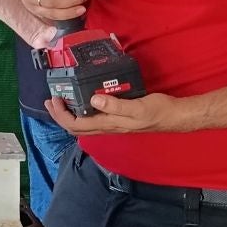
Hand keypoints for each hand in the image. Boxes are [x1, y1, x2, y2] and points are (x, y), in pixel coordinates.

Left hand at [46, 91, 192, 134]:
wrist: (174, 116)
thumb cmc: (158, 111)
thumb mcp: (138, 106)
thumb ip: (116, 105)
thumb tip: (93, 99)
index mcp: (109, 124)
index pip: (76, 124)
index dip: (61, 115)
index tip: (55, 99)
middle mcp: (108, 127)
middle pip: (76, 128)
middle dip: (60, 116)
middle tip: (52, 100)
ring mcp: (112, 124)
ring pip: (84, 124)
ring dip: (70, 114)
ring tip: (63, 100)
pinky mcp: (118, 119)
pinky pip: (94, 119)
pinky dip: (82, 111)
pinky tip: (84, 99)